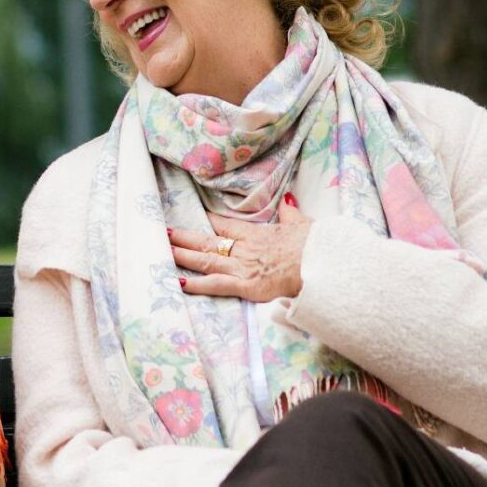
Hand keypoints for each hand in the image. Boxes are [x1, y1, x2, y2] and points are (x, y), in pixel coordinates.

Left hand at [169, 195, 312, 302]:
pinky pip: (216, 284)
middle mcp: (244, 249)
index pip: (226, 226)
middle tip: (163, 233)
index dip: (208, 222)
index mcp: (257, 234)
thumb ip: (290, 213)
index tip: (194, 218)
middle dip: (184, 238)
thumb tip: (288, 200)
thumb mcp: (302, 224)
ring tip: (164, 251)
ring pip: (206, 260)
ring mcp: (243, 268)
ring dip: (183, 256)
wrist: (323, 263)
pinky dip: (197, 284)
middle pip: (208, 242)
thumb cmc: (315, 245)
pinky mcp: (246, 286)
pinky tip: (179, 283)